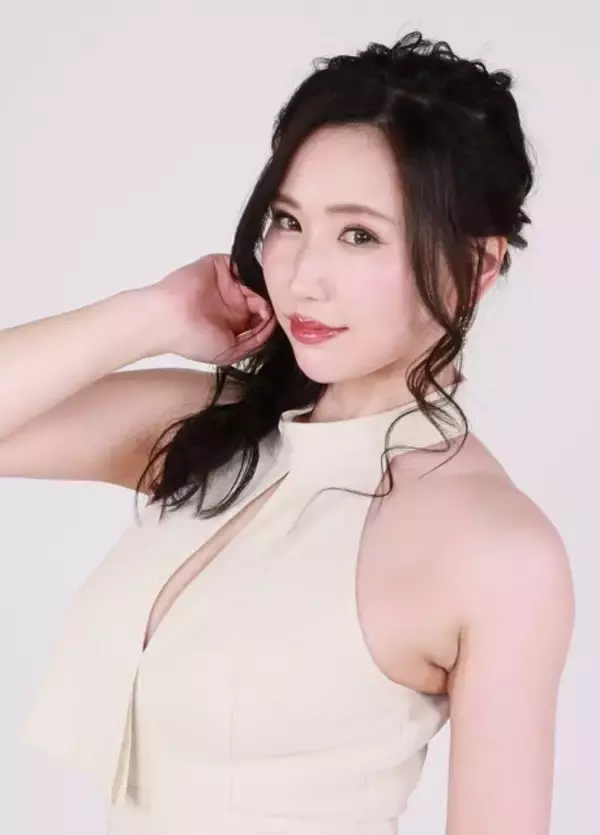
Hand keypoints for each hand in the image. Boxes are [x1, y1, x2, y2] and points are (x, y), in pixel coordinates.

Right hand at [144, 253, 275, 363]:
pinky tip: (252, 288)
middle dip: (268, 306)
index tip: (276, 326)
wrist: (168, 319)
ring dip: (260, 293)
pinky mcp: (221, 265)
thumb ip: (254, 341)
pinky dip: (251, 275)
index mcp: (235, 322)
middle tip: (270, 314)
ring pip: (254, 283)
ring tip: (260, 305)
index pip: (261, 318)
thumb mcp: (230, 352)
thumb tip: (272, 325)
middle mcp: (234, 301)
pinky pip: (243, 266)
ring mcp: (228, 282)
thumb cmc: (194, 340)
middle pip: (261, 299)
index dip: (270, 321)